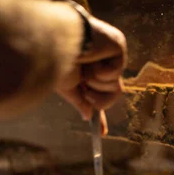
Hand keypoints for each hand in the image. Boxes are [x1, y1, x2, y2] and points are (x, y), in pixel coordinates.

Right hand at [57, 10, 126, 133]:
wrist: (55, 40)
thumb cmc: (55, 59)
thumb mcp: (67, 87)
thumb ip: (80, 101)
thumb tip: (87, 115)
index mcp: (88, 70)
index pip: (99, 94)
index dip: (100, 112)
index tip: (102, 133)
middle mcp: (101, 62)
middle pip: (113, 95)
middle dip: (98, 98)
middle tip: (85, 88)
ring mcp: (111, 53)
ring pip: (116, 86)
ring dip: (96, 83)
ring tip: (84, 66)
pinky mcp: (118, 45)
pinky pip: (116, 72)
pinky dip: (100, 71)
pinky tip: (91, 56)